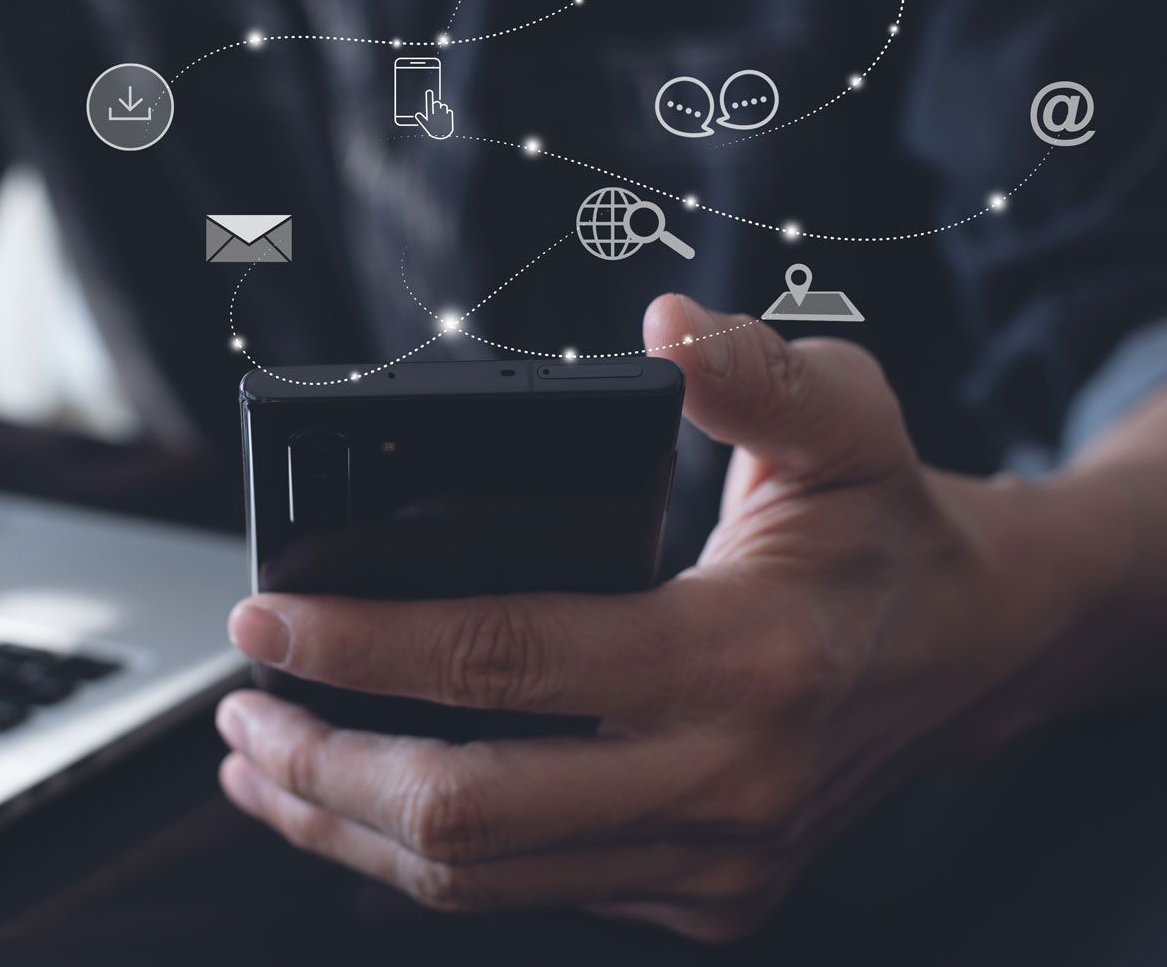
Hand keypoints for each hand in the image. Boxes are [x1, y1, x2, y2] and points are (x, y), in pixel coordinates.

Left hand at [217, 295, 1073, 940]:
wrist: (982, 652)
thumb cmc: (890, 531)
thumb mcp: (848, 423)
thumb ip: (753, 372)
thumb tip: (659, 326)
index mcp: (742, 660)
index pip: (506, 661)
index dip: (363, 642)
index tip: (263, 615)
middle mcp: (723, 784)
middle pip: (467, 808)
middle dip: (322, 767)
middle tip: (240, 712)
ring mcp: (710, 861)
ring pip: (481, 880)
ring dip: (348, 826)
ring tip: (263, 766)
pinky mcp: (700, 896)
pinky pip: (529, 894)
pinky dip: (426, 855)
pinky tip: (364, 805)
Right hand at [417, 90, 454, 139]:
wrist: (443, 137)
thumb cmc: (433, 131)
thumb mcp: (426, 126)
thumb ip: (422, 119)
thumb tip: (417, 114)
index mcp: (430, 116)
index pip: (428, 104)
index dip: (428, 97)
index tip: (429, 91)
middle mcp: (436, 114)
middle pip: (437, 104)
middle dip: (436, 106)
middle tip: (436, 110)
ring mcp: (443, 115)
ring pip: (443, 107)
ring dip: (442, 109)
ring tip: (441, 115)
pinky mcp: (449, 117)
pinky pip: (449, 111)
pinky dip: (448, 114)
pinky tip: (446, 118)